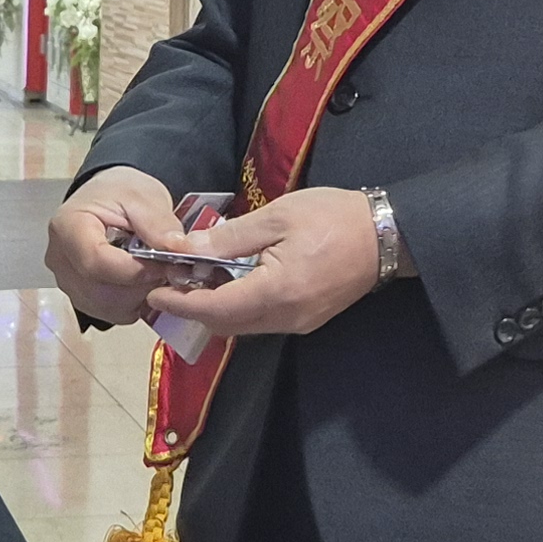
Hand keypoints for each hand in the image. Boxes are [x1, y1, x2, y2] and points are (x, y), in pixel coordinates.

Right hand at [47, 167, 202, 323]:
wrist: (108, 199)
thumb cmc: (120, 193)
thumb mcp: (143, 196)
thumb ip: (158, 222)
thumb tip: (179, 249)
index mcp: (68, 227)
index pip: (95, 262)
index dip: (135, 270)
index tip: (165, 263)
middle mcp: (60, 261)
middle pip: (102, 292)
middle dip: (142, 285)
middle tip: (167, 266)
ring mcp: (69, 284)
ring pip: (109, 308)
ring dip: (141, 295)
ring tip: (154, 269)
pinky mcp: (82, 299)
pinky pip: (112, 313)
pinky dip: (135, 302)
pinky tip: (143, 280)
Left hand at [147, 188, 382, 340]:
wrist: (387, 234)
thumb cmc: (333, 217)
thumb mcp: (278, 215)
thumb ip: (231, 237)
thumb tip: (189, 249)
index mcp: (276, 292)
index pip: (214, 310)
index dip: (180, 304)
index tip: (154, 293)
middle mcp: (285, 318)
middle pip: (225, 324)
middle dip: (194, 307)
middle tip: (172, 281)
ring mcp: (298, 322)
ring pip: (243, 326)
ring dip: (216, 308)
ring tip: (199, 278)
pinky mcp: (307, 319)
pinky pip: (261, 321)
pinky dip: (239, 306)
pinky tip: (232, 282)